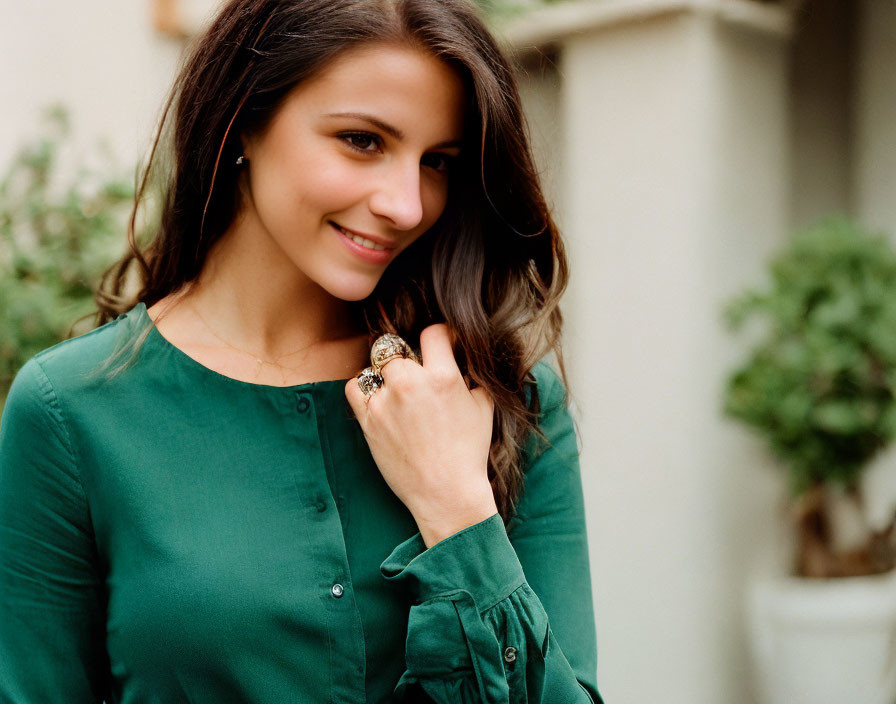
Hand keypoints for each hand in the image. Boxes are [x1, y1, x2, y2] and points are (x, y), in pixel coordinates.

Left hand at [345, 324, 497, 547]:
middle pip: (398, 348)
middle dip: (409, 357)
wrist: (445, 493)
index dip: (441, 336)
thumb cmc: (468, 453)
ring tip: (398, 390)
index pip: (434, 332)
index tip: (443, 345)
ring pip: (375, 366)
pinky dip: (364, 388)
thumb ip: (472, 377)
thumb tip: (464, 359)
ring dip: (386, 374)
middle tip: (418, 374)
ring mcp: (385, 401)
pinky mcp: (367, 420)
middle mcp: (411, 384)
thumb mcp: (483, 407)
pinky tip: (378, 397)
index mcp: (443, 377)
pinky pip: (354, 387)